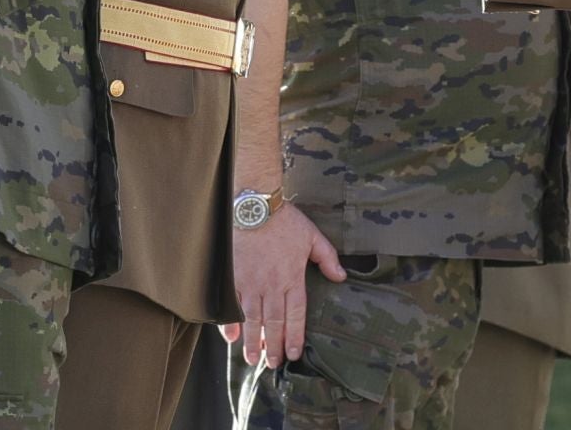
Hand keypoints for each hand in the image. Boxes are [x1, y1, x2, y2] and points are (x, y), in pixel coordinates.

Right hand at [219, 204, 345, 368]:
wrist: (256, 206)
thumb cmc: (286, 221)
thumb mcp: (313, 237)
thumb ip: (327, 258)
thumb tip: (341, 277)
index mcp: (293, 277)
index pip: (296, 315)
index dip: (294, 336)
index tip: (293, 354)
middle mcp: (272, 285)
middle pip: (274, 322)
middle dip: (273, 346)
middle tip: (272, 365)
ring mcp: (251, 282)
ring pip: (252, 318)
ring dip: (252, 341)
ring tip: (252, 359)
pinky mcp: (233, 277)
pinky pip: (231, 304)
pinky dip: (230, 322)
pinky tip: (230, 338)